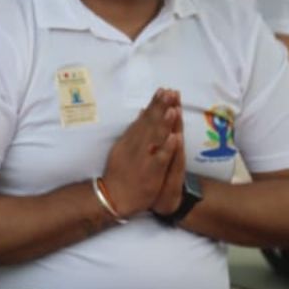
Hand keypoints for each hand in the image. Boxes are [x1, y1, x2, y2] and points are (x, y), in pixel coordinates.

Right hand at [101, 89, 182, 215]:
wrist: (114, 197)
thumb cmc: (120, 173)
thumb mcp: (123, 147)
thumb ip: (134, 130)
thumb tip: (143, 112)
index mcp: (131, 140)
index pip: (144, 119)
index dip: (154, 104)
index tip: (163, 90)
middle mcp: (137, 146)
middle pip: (151, 124)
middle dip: (160, 107)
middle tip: (170, 92)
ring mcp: (144, 158)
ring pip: (155, 138)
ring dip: (164, 123)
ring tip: (172, 108)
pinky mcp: (150, 172)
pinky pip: (160, 158)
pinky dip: (167, 148)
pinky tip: (174, 137)